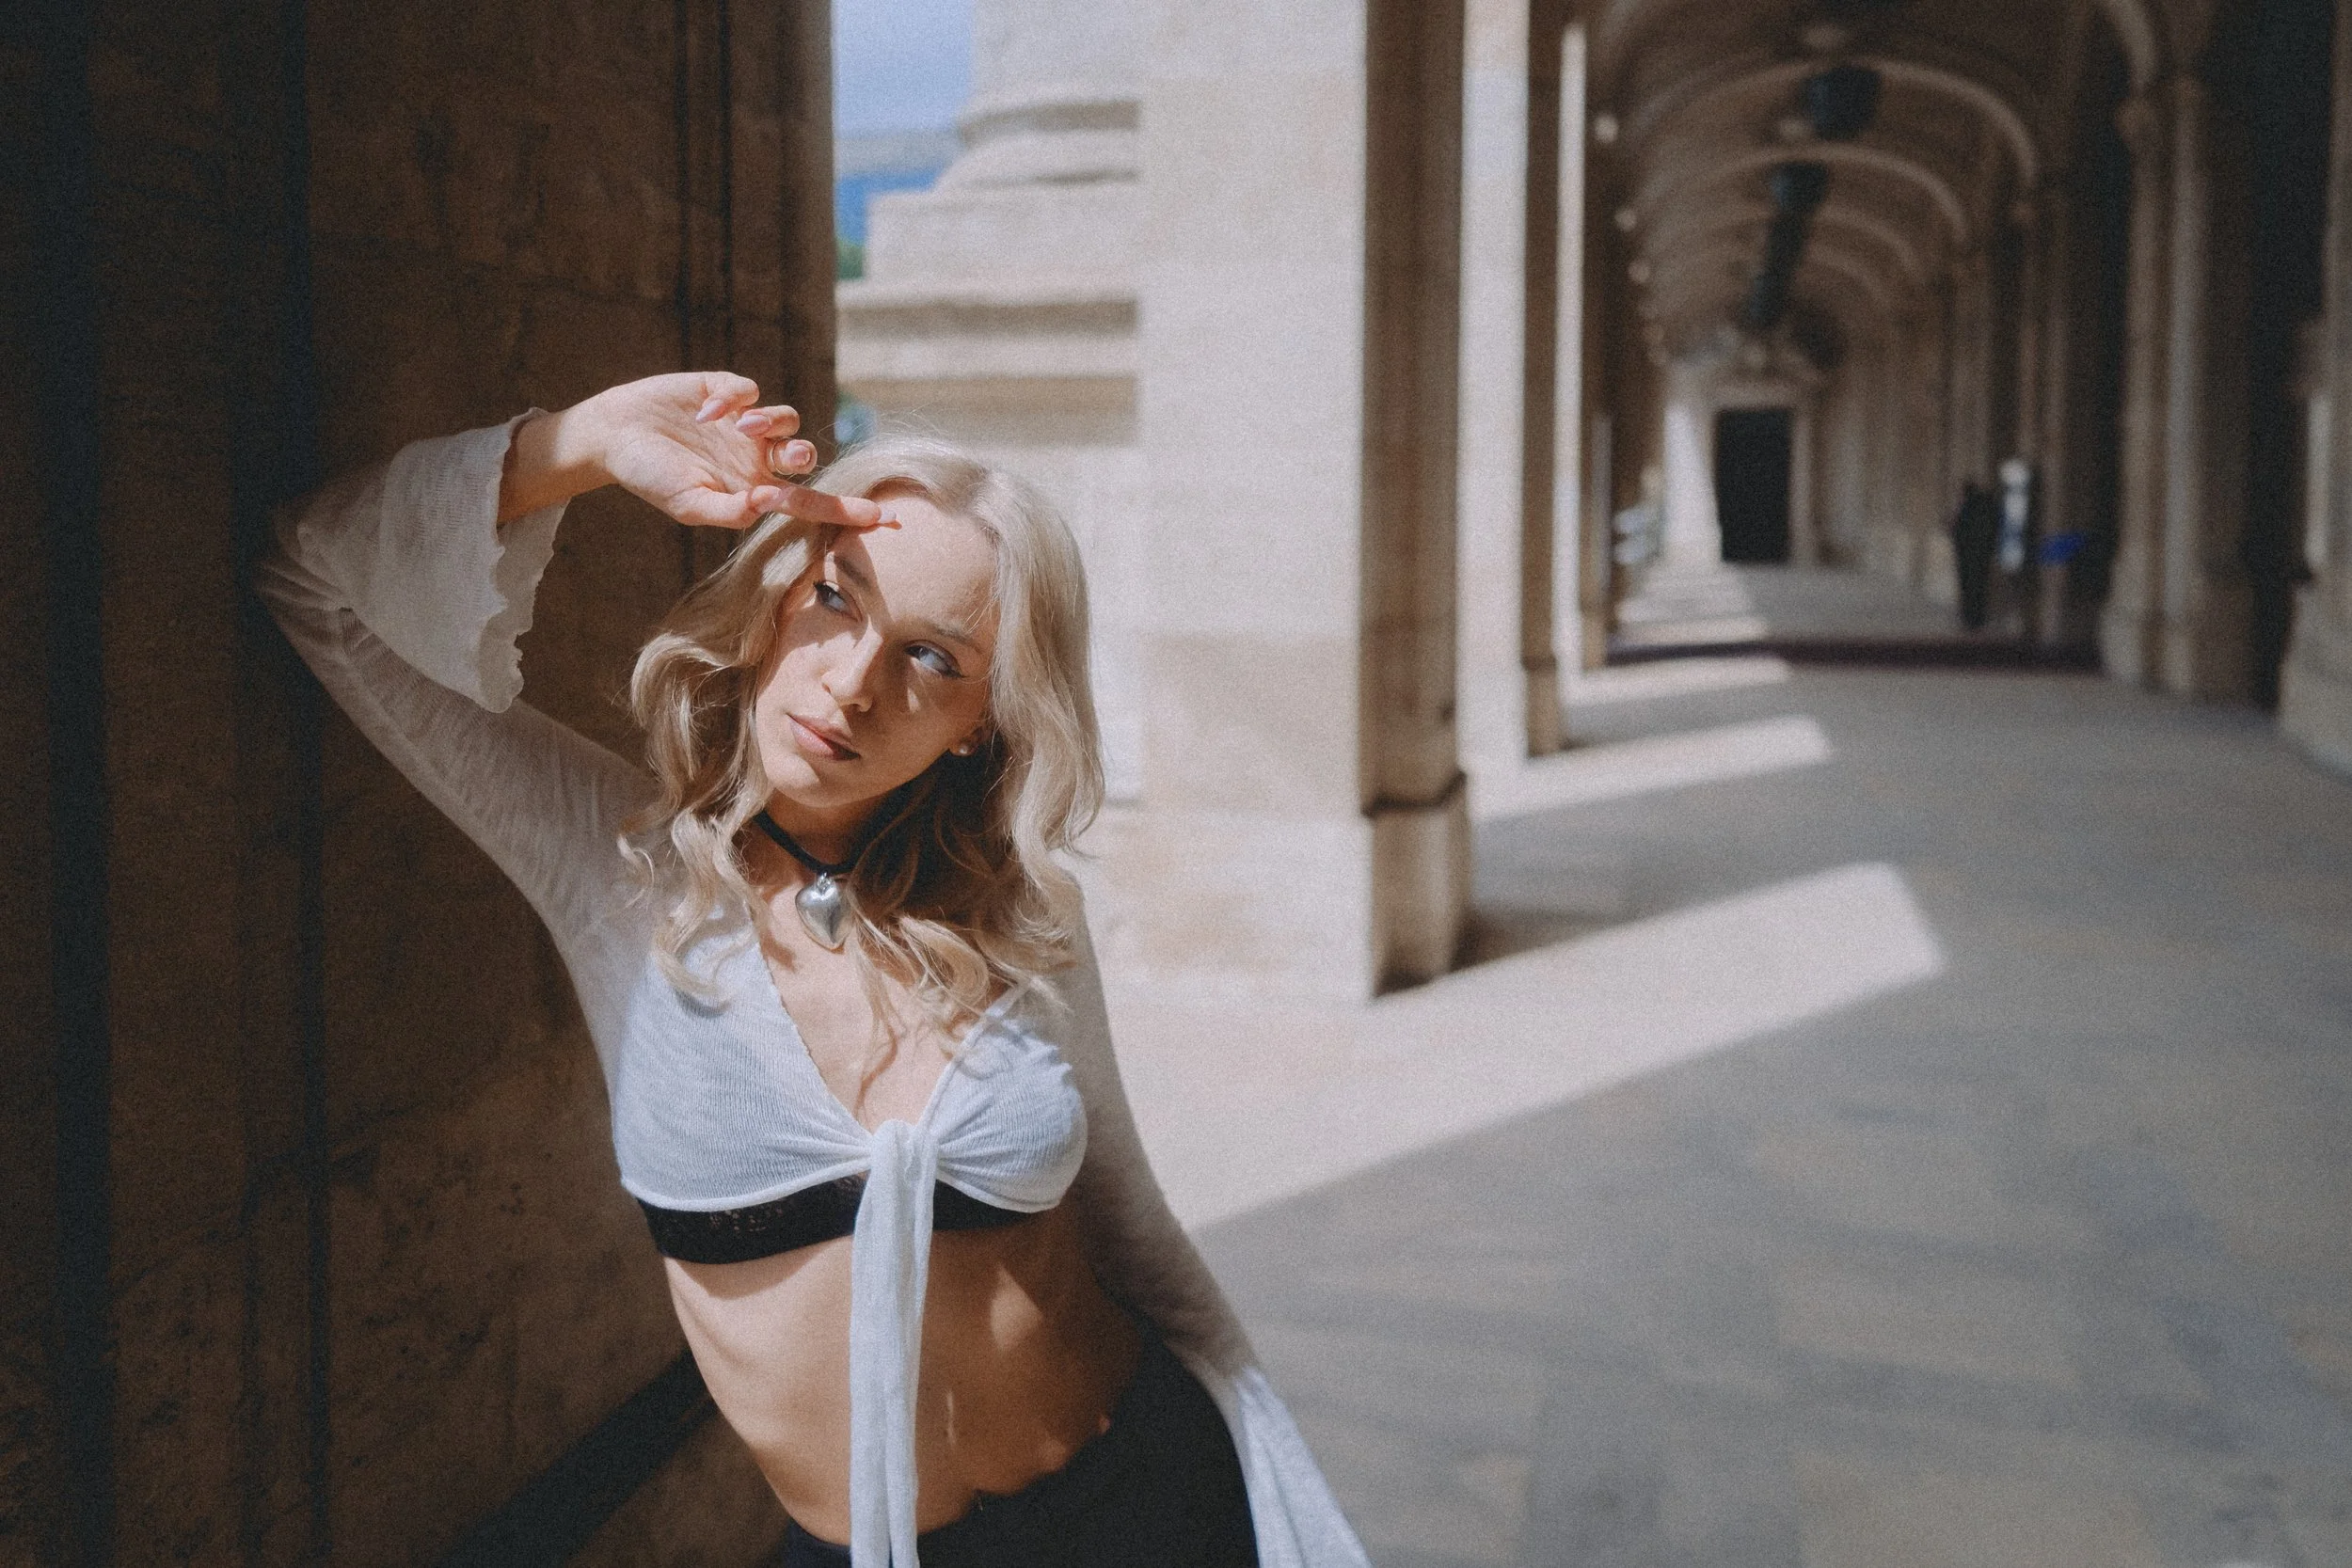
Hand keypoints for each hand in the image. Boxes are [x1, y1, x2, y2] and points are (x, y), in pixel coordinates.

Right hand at [500, 371, 886, 530]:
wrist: (614, 437)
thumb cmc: (650, 477)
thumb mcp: (688, 504)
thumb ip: (729, 510)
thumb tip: (767, 505)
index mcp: (753, 489)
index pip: (810, 502)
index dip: (848, 510)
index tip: (889, 519)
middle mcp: (756, 456)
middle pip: (804, 455)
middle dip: (802, 455)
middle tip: (784, 457)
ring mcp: (744, 423)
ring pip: (787, 420)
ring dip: (771, 424)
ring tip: (738, 429)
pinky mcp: (726, 390)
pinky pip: (750, 392)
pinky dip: (733, 402)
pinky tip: (705, 412)